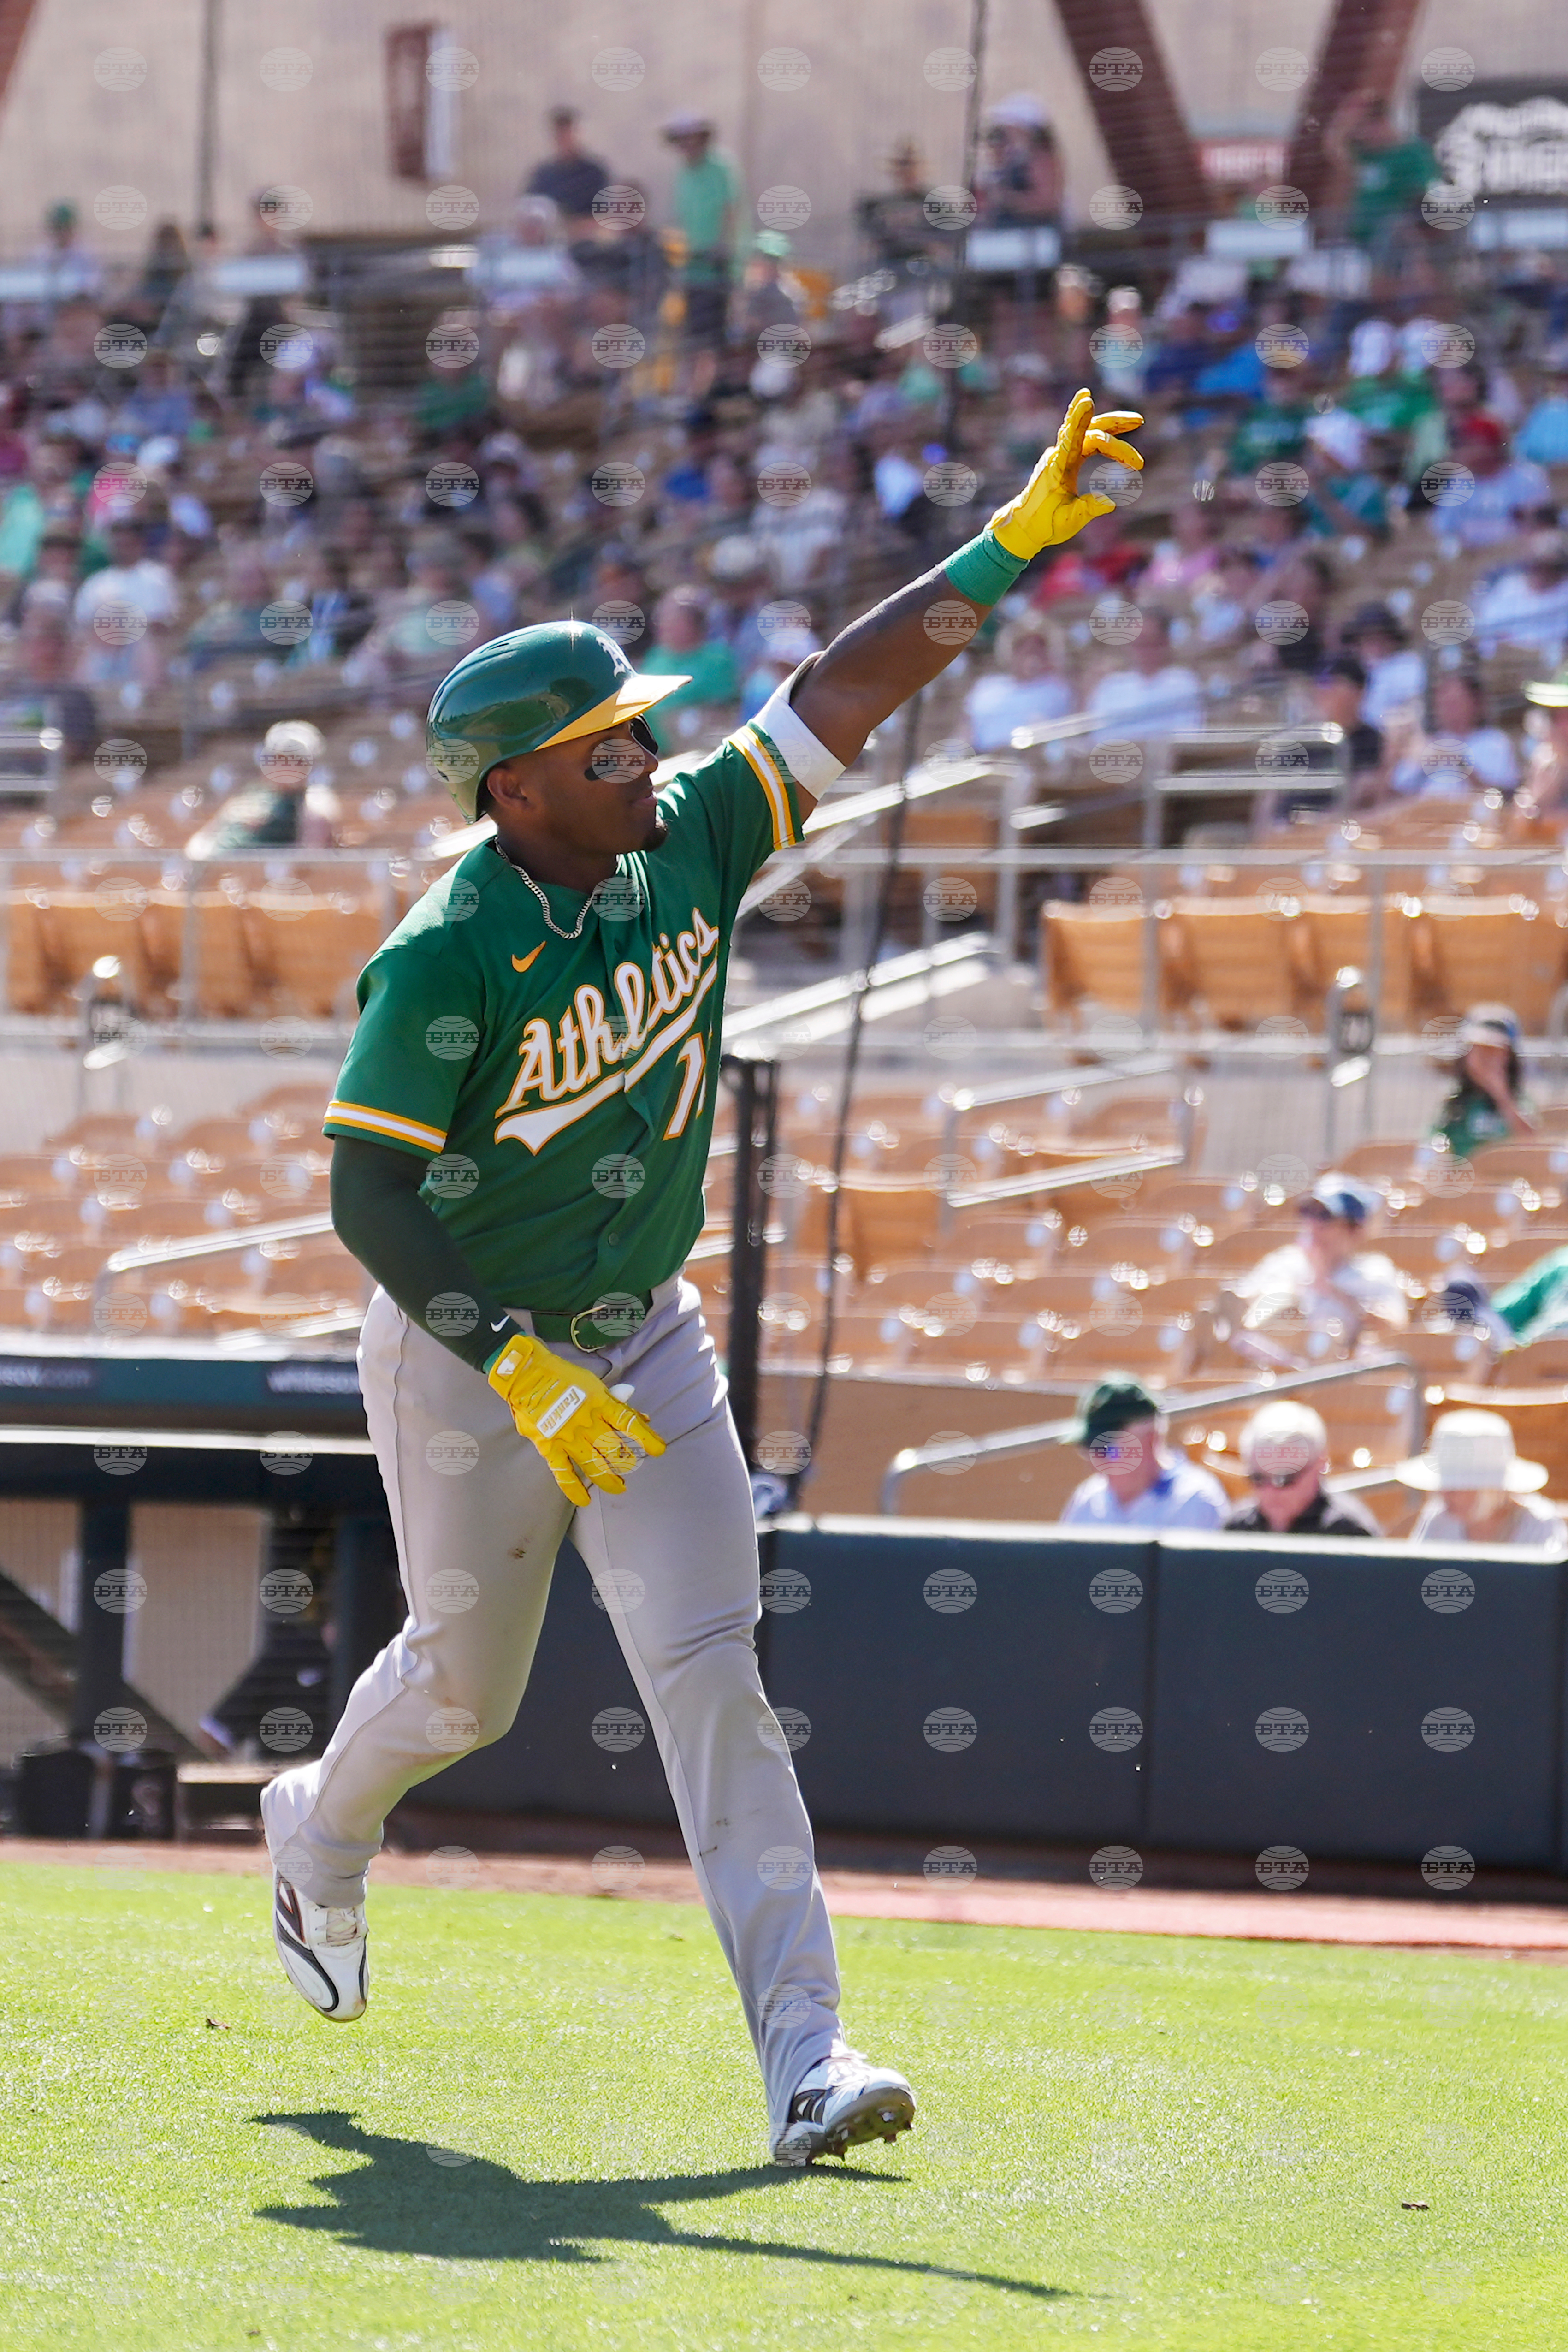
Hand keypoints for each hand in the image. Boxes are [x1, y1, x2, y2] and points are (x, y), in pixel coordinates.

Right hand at [487, 1334, 664, 1505]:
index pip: (629, 1423)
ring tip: (619, 1487)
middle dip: (626, 1463)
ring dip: (608, 1480)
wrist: (526, 1374)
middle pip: (614, 1450)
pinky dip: (574, 1489)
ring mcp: (568, 1438)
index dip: (646, 1438)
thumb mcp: (594, 1384)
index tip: (659, 1450)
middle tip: (631, 1468)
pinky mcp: (549, 1447)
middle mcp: (587, 1423)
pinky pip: (563, 1473)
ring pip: (594, 1466)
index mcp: (600, 1404)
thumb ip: (617, 1403)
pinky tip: (584, 1500)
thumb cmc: (563, 1376)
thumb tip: (642, 1418)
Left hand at [987, 387, 1143, 558]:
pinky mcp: (1065, 458)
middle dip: (1113, 424)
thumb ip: (1088, 510)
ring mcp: (1061, 454)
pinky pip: (1083, 438)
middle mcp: (1058, 456)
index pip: (1071, 439)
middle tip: (1139, 420)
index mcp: (1057, 468)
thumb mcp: (1068, 521)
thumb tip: (1110, 503)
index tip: (1087, 400)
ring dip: (1112, 426)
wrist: (1024, 525)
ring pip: (1088, 431)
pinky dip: (1100, 431)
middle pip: (1088, 430)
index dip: (1079, 420)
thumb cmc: (1044, 525)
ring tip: (1136, 422)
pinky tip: (1113, 426)